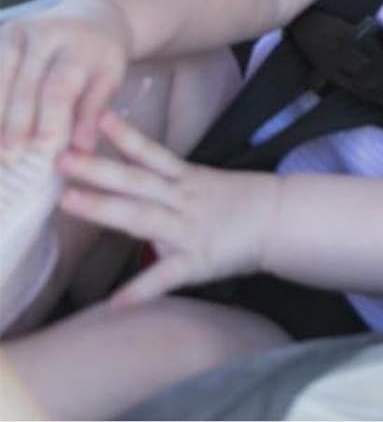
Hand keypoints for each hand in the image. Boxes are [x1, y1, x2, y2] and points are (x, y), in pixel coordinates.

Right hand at [0, 0, 132, 155]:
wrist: (91, 15)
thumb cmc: (100, 56)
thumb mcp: (109, 78)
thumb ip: (93, 111)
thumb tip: (81, 150)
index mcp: (80, 44)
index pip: (60, 87)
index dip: (50, 121)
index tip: (44, 150)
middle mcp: (46, 32)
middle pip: (25, 85)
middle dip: (16, 124)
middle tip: (11, 158)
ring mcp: (18, 31)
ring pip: (0, 76)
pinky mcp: (1, 32)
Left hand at [56, 111, 278, 305]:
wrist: (282, 220)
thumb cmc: (241, 202)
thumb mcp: (204, 184)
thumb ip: (166, 185)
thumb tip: (128, 186)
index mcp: (186, 179)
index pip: (150, 153)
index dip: (124, 136)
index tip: (95, 118)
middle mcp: (183, 198)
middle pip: (135, 180)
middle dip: (97, 169)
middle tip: (62, 158)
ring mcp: (189, 228)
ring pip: (141, 216)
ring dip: (104, 209)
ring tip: (69, 202)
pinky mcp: (197, 260)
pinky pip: (165, 276)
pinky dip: (141, 289)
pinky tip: (115, 303)